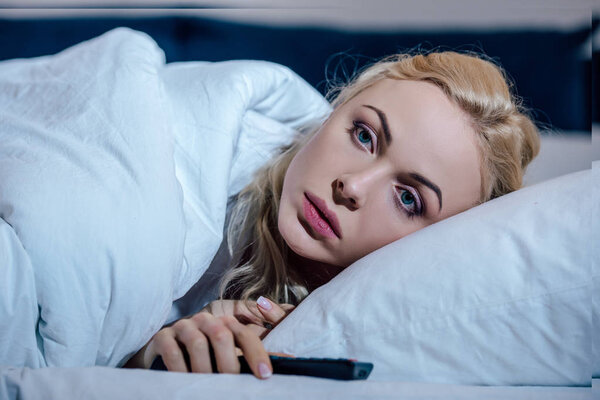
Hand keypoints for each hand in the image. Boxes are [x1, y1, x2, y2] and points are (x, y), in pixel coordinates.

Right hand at [124, 296, 294, 378]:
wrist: (162, 356)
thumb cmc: (201, 360)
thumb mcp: (223, 357)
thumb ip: (242, 359)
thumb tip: (265, 375)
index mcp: (225, 323)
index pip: (245, 335)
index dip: (257, 354)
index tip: (265, 375)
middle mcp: (205, 320)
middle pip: (222, 336)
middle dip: (229, 364)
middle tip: (231, 387)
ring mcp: (184, 326)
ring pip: (198, 344)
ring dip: (204, 369)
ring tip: (206, 388)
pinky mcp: (162, 336)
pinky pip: (173, 352)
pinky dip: (180, 370)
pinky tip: (185, 382)